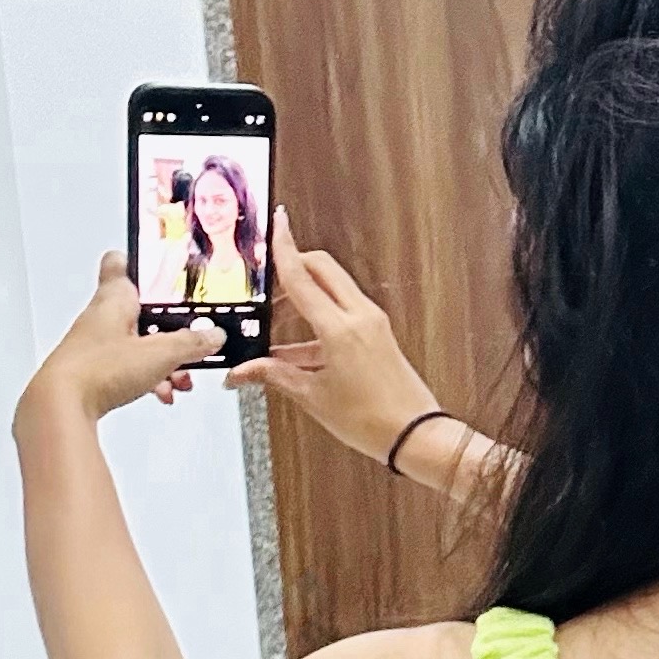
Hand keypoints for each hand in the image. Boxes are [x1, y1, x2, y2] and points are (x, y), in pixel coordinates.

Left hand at [18, 254, 223, 423]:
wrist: (63, 405)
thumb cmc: (96, 369)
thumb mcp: (160, 353)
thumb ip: (191, 343)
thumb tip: (213, 335)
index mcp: (114, 299)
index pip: (120, 263)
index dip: (142, 263)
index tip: (162, 267)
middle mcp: (102, 316)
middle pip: (141, 310)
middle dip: (169, 327)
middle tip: (188, 337)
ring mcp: (98, 343)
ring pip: (138, 342)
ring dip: (163, 358)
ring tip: (179, 376)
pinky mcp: (96, 369)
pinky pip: (130, 367)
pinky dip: (149, 377)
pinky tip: (161, 390)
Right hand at [226, 212, 445, 463]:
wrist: (416, 436)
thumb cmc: (373, 420)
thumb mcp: (313, 397)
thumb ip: (273, 375)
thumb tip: (241, 371)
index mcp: (340, 328)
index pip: (302, 276)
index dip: (283, 248)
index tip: (275, 222)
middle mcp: (360, 316)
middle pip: (320, 269)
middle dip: (292, 267)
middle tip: (267, 286)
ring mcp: (373, 322)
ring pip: (331, 289)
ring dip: (303, 297)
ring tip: (275, 325)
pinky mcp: (378, 333)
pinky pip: (342, 312)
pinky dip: (318, 320)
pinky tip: (295, 350)